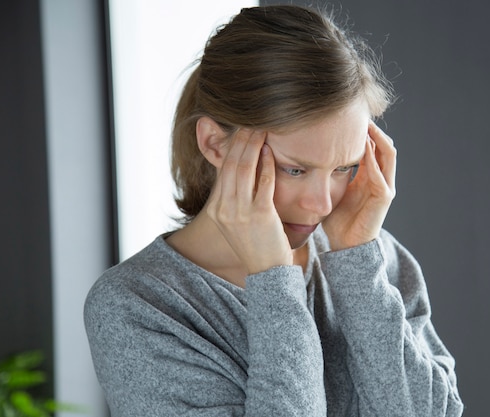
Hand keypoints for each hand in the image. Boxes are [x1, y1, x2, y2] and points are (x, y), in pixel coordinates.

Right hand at [204, 129, 292, 273]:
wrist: (267, 271)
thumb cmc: (257, 244)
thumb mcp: (238, 221)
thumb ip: (237, 198)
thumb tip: (244, 172)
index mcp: (218, 209)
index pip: (223, 171)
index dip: (231, 148)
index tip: (240, 131)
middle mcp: (225, 209)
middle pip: (232, 165)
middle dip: (241, 140)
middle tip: (251, 122)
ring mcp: (241, 212)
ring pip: (245, 169)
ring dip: (253, 146)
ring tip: (261, 130)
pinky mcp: (261, 214)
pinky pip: (263, 182)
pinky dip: (267, 164)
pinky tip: (271, 151)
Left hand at [322, 121, 396, 249]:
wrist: (345, 246)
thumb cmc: (337, 221)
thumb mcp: (331, 190)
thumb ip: (327, 173)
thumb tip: (306, 154)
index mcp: (369, 176)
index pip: (372, 145)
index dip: (363, 130)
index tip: (348, 115)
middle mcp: (381, 178)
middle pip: (383, 144)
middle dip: (373, 127)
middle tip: (358, 112)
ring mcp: (385, 187)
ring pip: (388, 153)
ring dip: (377, 136)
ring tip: (364, 123)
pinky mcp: (384, 197)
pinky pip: (381, 172)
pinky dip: (373, 157)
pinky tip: (362, 145)